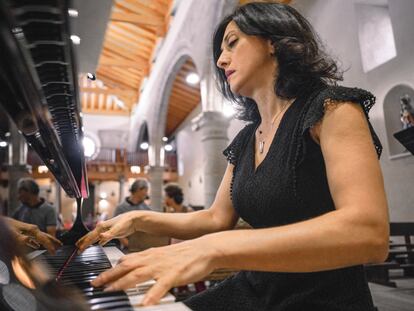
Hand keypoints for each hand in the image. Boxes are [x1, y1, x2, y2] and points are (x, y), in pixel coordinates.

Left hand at [5, 218, 61, 253]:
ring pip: (42, 236)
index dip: (50, 246)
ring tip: (53, 245)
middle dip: (53, 241)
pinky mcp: (26, 231)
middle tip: (60, 245)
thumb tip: (34, 243)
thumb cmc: (6, 226)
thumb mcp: (14, 234)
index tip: (54, 253)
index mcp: (32, 229)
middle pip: (46, 236)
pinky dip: (39, 242)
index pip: (44, 239)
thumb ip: (24, 240)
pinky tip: (37, 245)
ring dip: (48, 241)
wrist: (2, 220)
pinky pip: (35, 238)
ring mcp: (30, 230)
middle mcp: (33, 229)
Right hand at [76, 211, 138, 251]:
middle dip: (83, 242)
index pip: (90, 237)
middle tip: (77, 248)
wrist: (134, 219)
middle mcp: (102, 228)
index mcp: (102, 227)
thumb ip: (109, 234)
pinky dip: (98, 241)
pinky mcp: (111, 232)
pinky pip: (102, 238)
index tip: (79, 249)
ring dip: (89, 242)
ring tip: (83, 246)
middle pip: (90, 236)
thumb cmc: (126, 222)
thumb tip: (101, 237)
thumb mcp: (117, 229)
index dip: (84, 243)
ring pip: (95, 237)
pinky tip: (98, 243)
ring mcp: (107, 230)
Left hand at [91, 238, 218, 305]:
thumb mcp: (163, 255)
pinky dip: (152, 294)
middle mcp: (153, 259)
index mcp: (151, 255)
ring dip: (123, 283)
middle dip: (110, 275)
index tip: (99, 277)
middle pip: (127, 266)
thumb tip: (134, 265)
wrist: (205, 249)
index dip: (111, 269)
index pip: (126, 260)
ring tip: (111, 291)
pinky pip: (161, 286)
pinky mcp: (174, 274)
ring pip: (139, 274)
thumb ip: (148, 260)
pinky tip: (145, 303)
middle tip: (96, 284)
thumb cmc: (186, 254)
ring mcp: (163, 267)